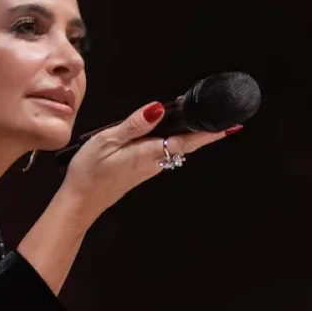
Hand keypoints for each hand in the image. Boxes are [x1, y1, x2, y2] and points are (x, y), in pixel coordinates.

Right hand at [60, 101, 235, 222]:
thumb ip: (134, 124)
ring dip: (188, 135)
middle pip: (186, 144)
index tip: (231, 126)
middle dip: (204, 131)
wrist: (80, 202)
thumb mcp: (107, 141)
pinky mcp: (141, 170)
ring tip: (197, 118)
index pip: (187, 140)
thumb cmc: (89, 172)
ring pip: (175, 148)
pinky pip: (162, 152)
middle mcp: (154, 162)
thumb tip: (157, 108)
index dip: (210, 132)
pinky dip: (171, 140)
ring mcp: (149, 168)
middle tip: (223, 120)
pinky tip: (167, 132)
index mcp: (149, 153)